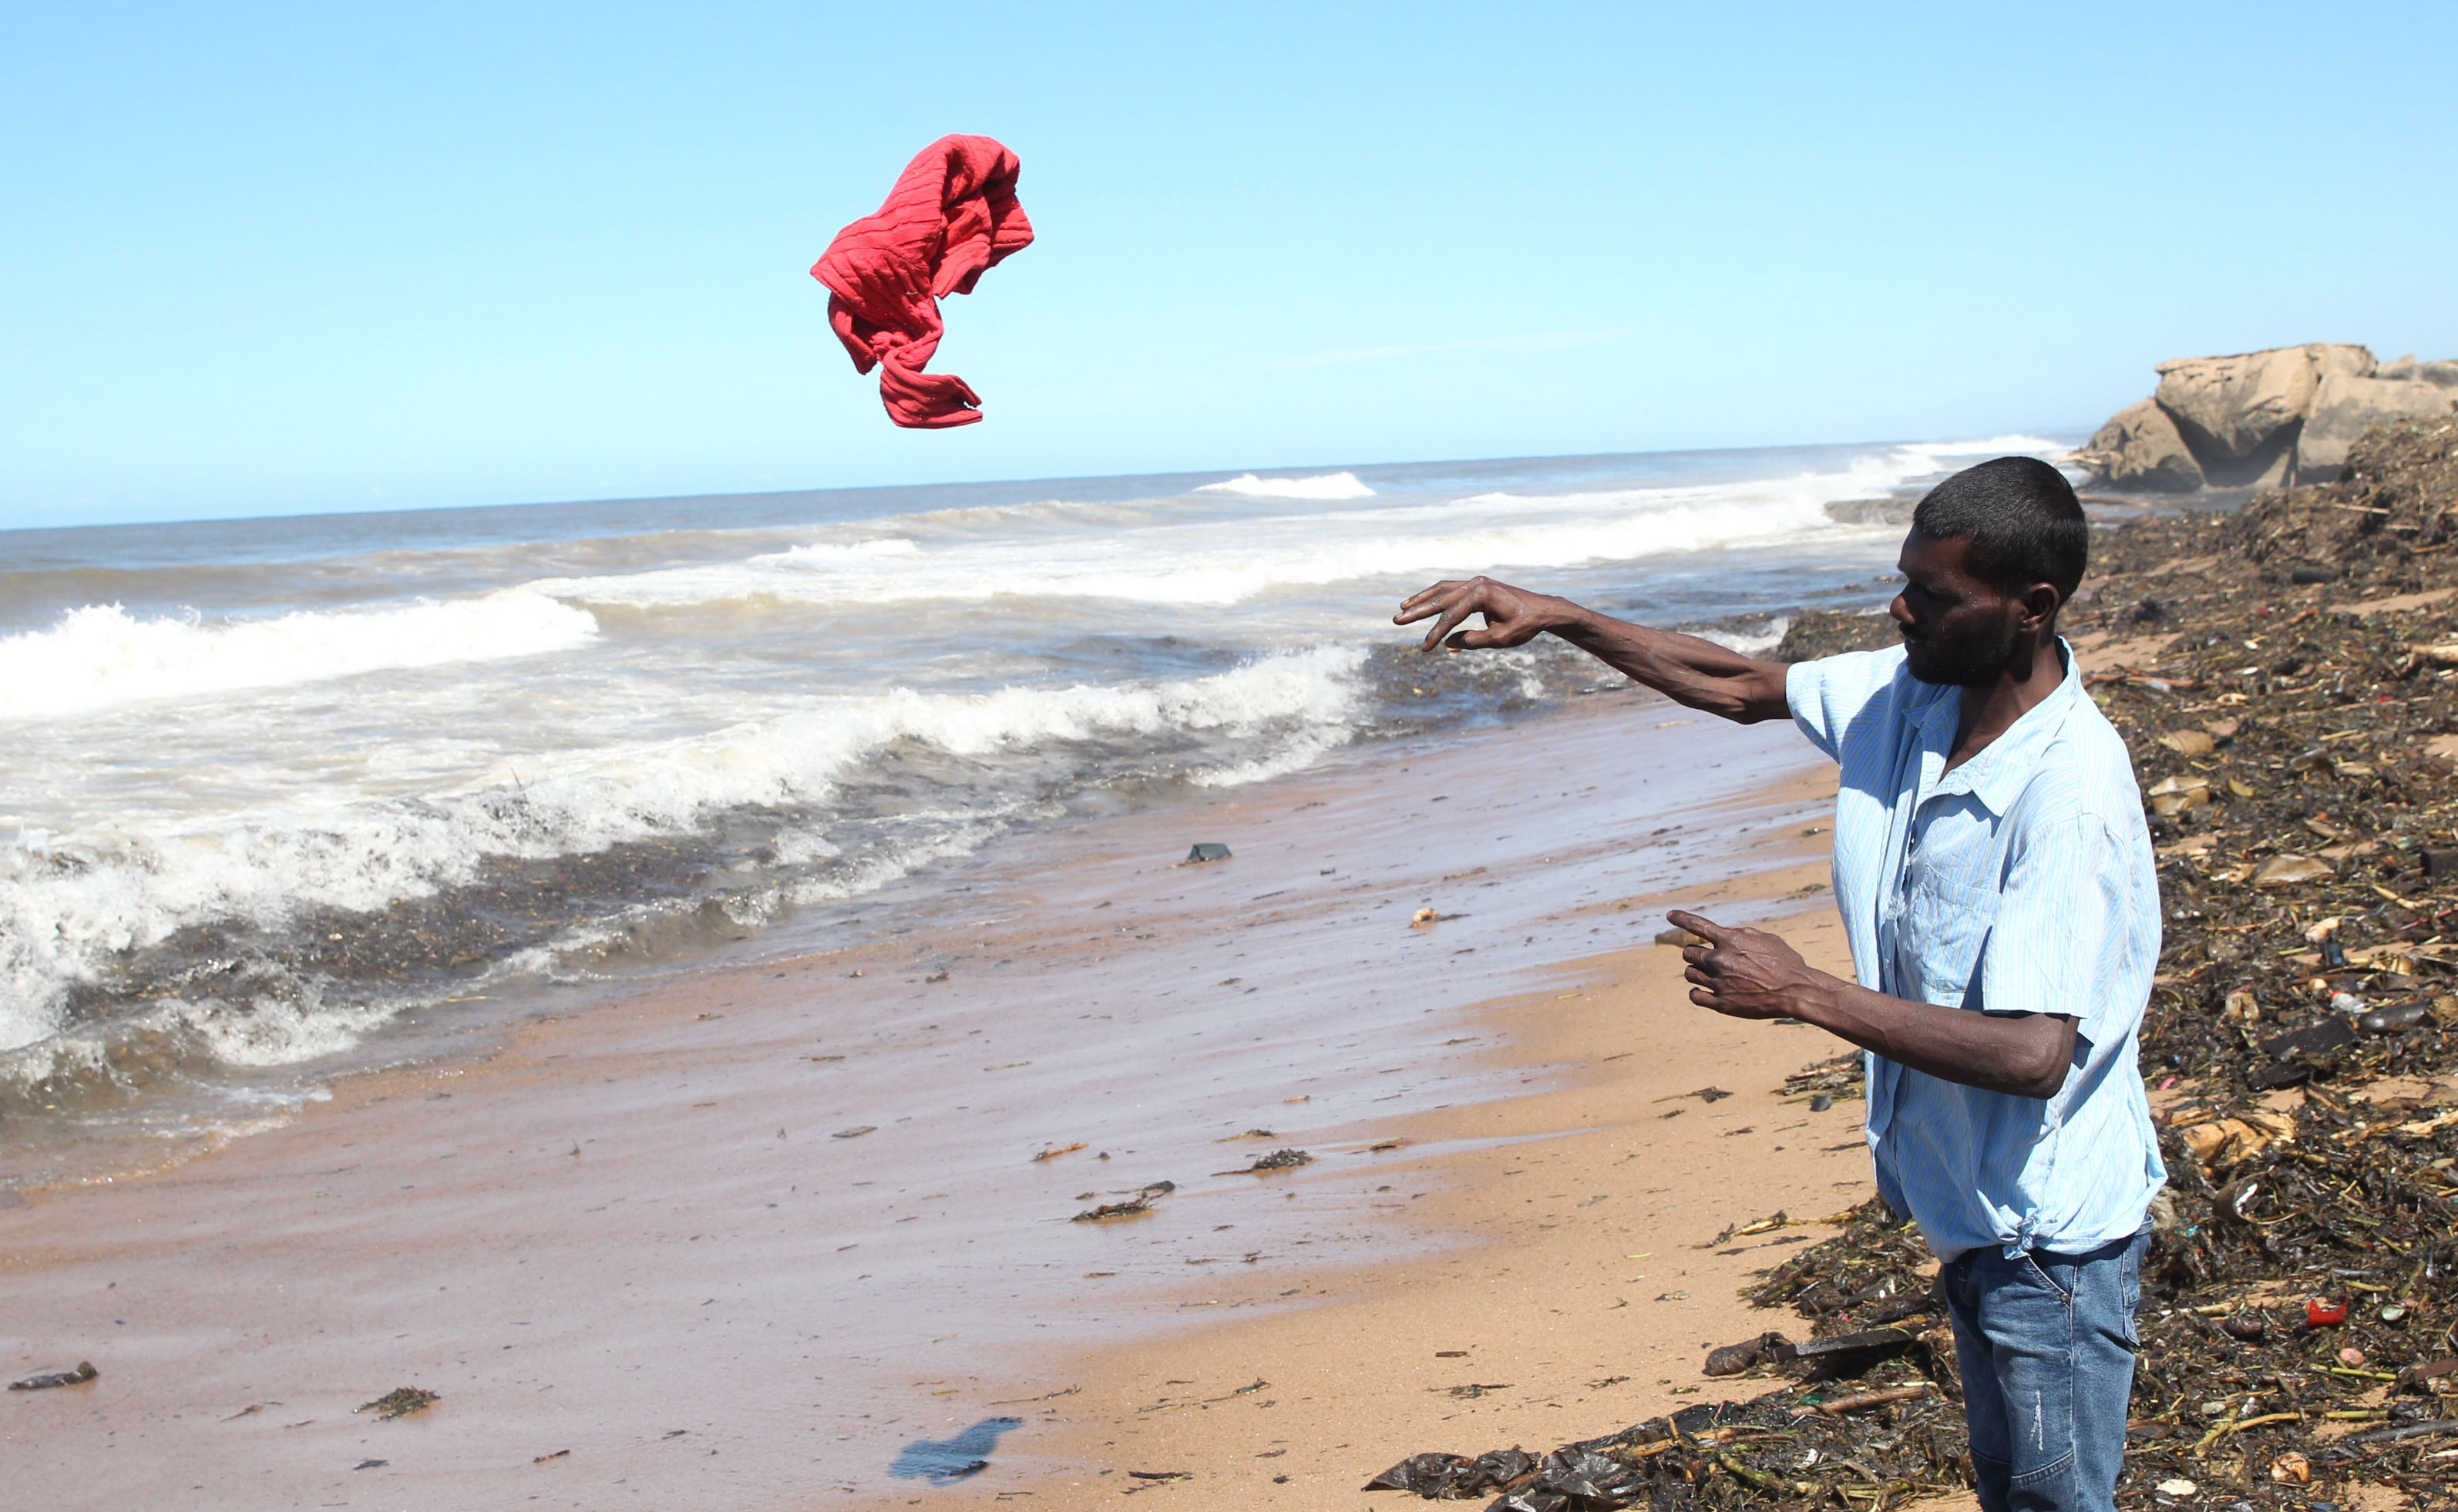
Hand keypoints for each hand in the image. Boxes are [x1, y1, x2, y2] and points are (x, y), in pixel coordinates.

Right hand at [1393, 576, 1580, 652]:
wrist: (1543, 610)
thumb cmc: (1525, 624)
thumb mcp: (1501, 638)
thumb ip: (1473, 641)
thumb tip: (1448, 642)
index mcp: (1483, 593)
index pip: (1452, 615)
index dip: (1436, 632)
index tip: (1424, 648)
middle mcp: (1477, 583)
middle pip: (1441, 598)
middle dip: (1418, 610)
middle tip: (1396, 619)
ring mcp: (1476, 582)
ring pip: (1442, 589)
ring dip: (1422, 599)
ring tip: (1403, 609)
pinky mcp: (1477, 586)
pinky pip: (1450, 590)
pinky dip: (1435, 596)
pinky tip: (1423, 603)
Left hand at [1668, 910, 1829, 1021]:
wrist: (1796, 991)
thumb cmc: (1785, 962)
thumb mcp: (1765, 939)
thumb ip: (1741, 934)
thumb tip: (1725, 934)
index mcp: (1730, 940)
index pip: (1697, 925)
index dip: (1680, 918)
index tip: (1670, 915)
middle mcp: (1720, 960)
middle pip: (1688, 953)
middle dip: (1696, 953)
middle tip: (1709, 958)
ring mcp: (1719, 983)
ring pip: (1689, 973)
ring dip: (1696, 971)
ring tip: (1710, 974)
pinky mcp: (1722, 1003)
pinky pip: (1694, 995)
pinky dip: (1697, 992)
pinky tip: (1703, 990)